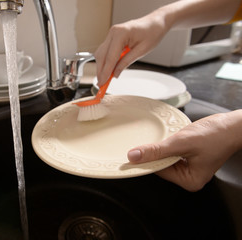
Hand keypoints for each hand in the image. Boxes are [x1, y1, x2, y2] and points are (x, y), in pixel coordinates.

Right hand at [94, 12, 169, 85]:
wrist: (155, 22)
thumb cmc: (152, 33)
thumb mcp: (142, 51)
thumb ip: (126, 62)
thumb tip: (115, 74)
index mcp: (121, 34)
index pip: (110, 57)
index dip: (105, 72)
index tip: (102, 83)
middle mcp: (113, 32)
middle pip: (101, 56)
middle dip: (100, 71)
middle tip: (101, 84)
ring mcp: (111, 34)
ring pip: (101, 54)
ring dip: (101, 67)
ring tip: (105, 79)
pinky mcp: (112, 37)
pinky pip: (105, 51)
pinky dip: (106, 61)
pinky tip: (108, 70)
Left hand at [127, 110, 241, 191]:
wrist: (233, 125)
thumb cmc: (216, 135)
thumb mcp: (181, 142)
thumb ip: (156, 150)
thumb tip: (134, 156)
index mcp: (189, 181)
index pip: (159, 171)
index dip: (146, 161)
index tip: (130, 154)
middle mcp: (189, 178)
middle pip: (161, 166)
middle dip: (156, 153)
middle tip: (154, 140)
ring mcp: (189, 168)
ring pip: (165, 158)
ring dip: (163, 148)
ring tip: (171, 137)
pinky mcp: (189, 159)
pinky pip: (172, 154)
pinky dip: (169, 146)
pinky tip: (173, 138)